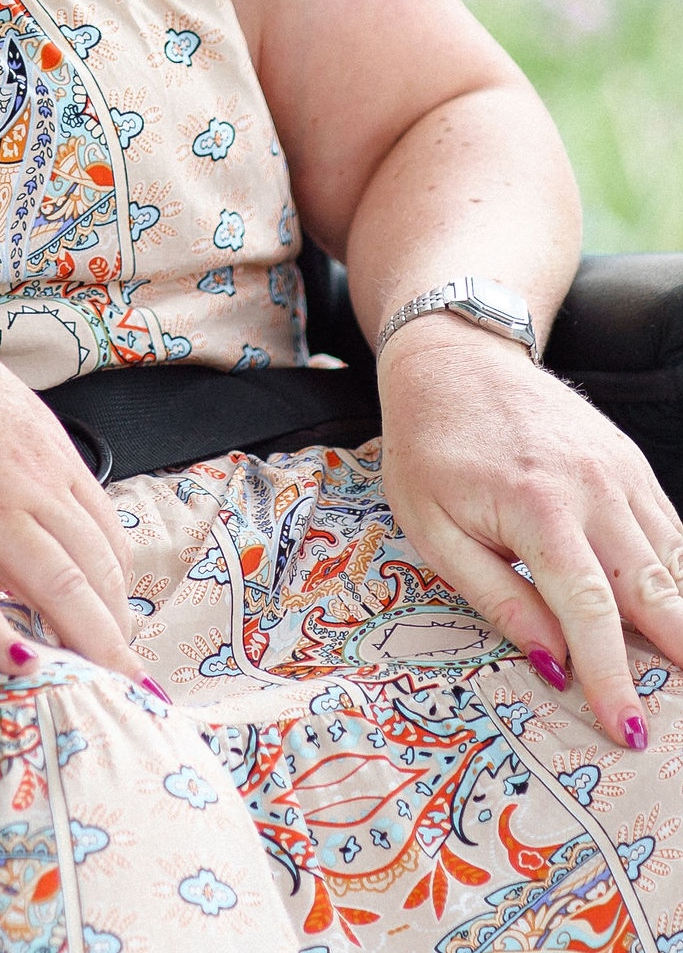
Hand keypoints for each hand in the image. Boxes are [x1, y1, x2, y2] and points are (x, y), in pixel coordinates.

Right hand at [0, 232, 145, 681]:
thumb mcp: (3, 416)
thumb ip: (30, 475)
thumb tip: (42, 538)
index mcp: (50, 457)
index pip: (110, 543)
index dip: (120, 598)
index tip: (118, 635)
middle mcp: (27, 483)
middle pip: (97, 574)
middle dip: (119, 637)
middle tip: (127, 686)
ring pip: (54, 586)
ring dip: (87, 647)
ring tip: (102, 693)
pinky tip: (16, 665)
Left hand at [378, 316, 682, 747]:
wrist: (454, 358)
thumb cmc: (429, 445)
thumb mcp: (430, 527)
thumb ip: (495, 597)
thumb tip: (552, 662)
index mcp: (537, 507)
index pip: (592, 610)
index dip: (614, 675)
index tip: (629, 729)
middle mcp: (593, 488)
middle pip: (658, 590)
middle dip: (681, 657)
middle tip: (676, 714)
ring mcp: (621, 473)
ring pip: (677, 565)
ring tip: (682, 672)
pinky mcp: (632, 465)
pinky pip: (672, 535)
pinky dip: (682, 581)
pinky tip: (679, 619)